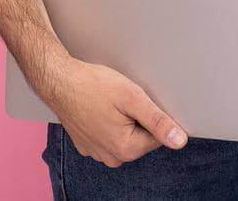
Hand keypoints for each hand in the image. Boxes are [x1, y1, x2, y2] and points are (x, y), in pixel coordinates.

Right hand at [47, 56, 189, 167]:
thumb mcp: (132, 97)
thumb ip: (158, 121)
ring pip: (123, 136)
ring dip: (121, 120)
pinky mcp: (86, 145)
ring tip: (107, 103)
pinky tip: (98, 108)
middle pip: (140, 138)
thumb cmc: (92, 85)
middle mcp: (111, 157)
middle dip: (136, 118)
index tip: (136, 101)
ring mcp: (96, 153)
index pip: (157, 136)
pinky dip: (106, 122)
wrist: (58, 80)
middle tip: (121, 100)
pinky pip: (107, 135)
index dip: (151, 114)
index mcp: (126, 149)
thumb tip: (179, 140)